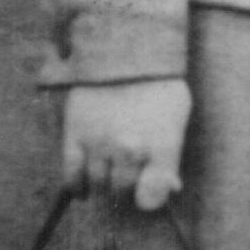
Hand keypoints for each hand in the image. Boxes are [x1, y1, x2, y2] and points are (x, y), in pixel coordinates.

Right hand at [61, 77, 192, 208]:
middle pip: (123, 192)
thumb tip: (171, 189)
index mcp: (160, 144)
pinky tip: (85, 190)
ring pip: (98, 185)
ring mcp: (99, 142)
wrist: (124, 48)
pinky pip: (71, 174)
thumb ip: (172, 156)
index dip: (149, 200)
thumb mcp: (177, 118)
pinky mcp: (74, 134)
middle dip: (126, 192)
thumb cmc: (158, 86)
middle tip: (126, 184)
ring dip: (104, 187)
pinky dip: (77, 187)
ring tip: (108, 180)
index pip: (152, 197)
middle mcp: (129, 148)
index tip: (146, 195)